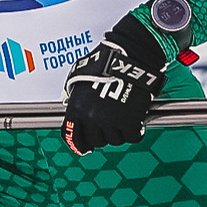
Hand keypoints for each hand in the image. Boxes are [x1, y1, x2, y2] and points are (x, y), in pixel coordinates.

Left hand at [62, 12, 168, 155]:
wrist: (131, 58)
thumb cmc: (107, 63)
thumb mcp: (79, 77)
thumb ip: (74, 96)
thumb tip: (71, 106)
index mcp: (76, 108)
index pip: (71, 134)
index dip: (78, 143)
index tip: (84, 147)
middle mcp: (91, 117)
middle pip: (95, 140)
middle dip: (103, 134)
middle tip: (110, 124)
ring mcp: (110, 121)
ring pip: (114, 140)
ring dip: (119, 132)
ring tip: (124, 118)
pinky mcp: (129, 122)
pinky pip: (131, 137)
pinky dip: (135, 132)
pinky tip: (136, 123)